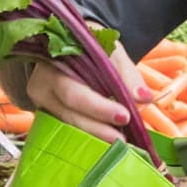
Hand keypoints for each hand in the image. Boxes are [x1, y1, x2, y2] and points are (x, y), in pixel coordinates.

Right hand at [17, 48, 137, 136]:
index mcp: (52, 65)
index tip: (125, 116)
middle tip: (124, 139)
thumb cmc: (91, 46)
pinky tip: (108, 141)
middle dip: (98, 128)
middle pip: (70, 114)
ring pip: (69, 126)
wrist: (73, 45)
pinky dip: (90, 135)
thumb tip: (144, 99)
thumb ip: (127, 74)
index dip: (98, 107)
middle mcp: (42, 87)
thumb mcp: (111, 50)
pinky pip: (68, 129)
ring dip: (96, 136)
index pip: (74, 92)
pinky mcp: (49, 116)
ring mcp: (43, 104)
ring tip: (120, 142)